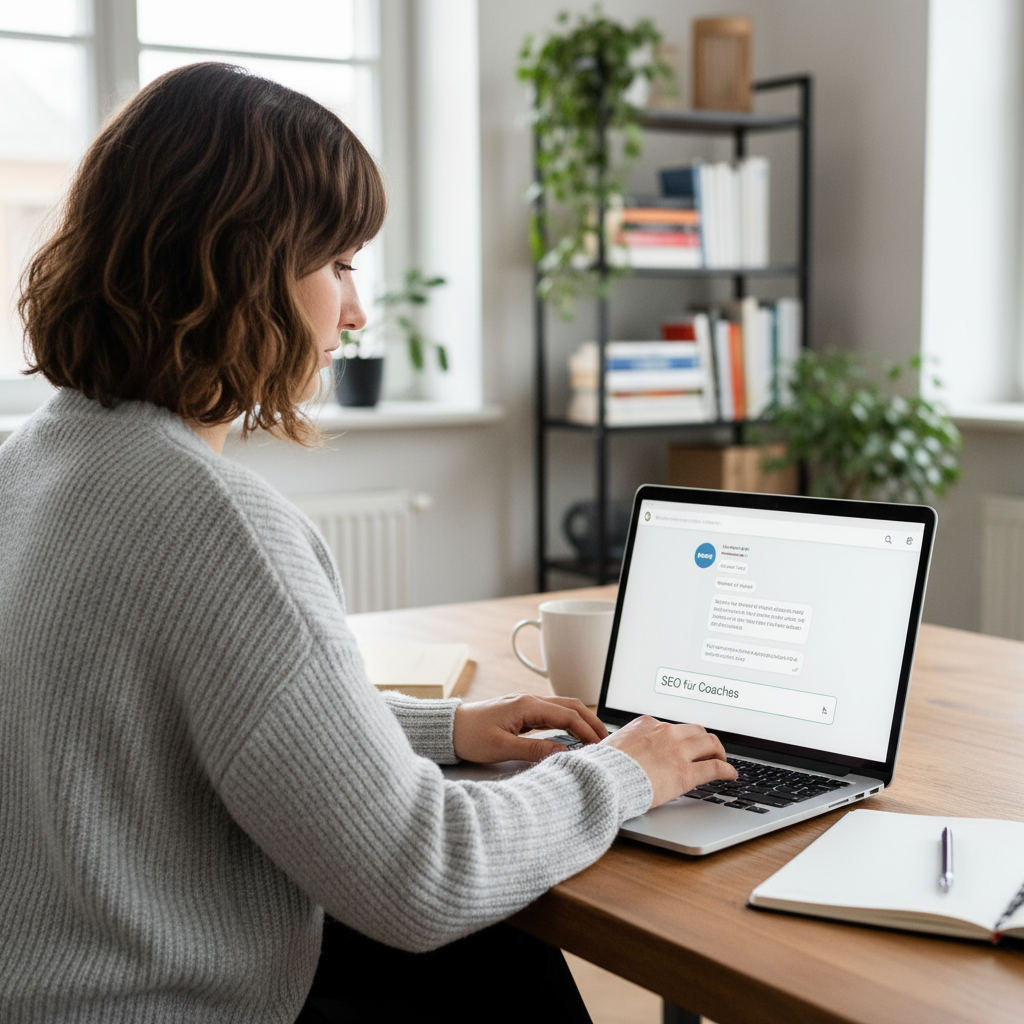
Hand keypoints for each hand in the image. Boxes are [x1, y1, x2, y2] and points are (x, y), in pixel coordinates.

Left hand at [452, 693, 608, 763]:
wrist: (448, 728)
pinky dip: (567, 723)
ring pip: (562, 708)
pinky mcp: (521, 712)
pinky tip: (572, 736)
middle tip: (607, 741)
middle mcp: (529, 700)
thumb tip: (564, 754)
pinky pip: (551, 714)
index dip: (587, 730)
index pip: (568, 715)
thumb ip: (535, 750)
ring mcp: (526, 704)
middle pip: (571, 706)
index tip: (600, 746)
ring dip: (581, 721)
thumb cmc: (470, 736)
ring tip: (595, 739)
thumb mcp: (502, 747)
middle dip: (591, 722)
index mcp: (527, 705)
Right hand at [602, 716, 735, 808]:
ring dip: (719, 751)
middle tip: (709, 750)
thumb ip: (625, 744)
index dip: (681, 738)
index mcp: (646, 724)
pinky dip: (726, 769)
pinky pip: (714, 767)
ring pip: (710, 743)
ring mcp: (677, 751)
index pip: (672, 727)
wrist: (603, 780)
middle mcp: (665, 733)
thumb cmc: (602, 767)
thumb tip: (620, 750)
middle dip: (704, 740)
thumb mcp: (612, 745)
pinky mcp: (686, 773)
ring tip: (722, 760)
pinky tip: (730, 774)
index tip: (684, 745)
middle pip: (695, 730)